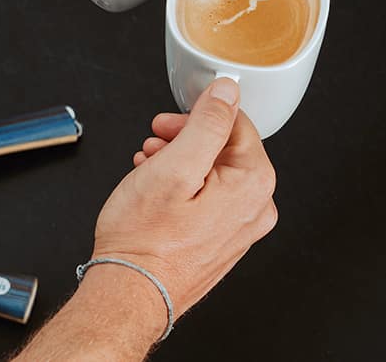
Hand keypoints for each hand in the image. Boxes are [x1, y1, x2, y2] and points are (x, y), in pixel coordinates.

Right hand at [90, 77, 277, 319]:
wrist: (129, 294)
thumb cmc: (144, 240)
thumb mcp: (174, 166)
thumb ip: (207, 123)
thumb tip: (227, 91)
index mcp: (253, 185)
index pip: (236, 124)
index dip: (196, 115)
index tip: (168, 122)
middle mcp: (256, 209)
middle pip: (225, 148)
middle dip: (185, 138)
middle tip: (154, 140)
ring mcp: (240, 229)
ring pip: (213, 173)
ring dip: (179, 160)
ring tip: (148, 164)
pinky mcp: (221, 242)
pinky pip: (208, 198)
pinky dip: (181, 185)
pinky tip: (154, 187)